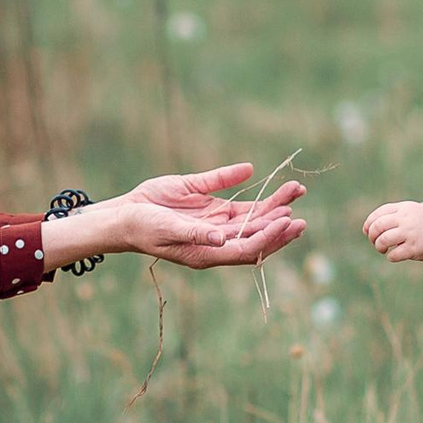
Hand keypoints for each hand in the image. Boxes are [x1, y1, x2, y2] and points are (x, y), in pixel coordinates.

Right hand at [85, 162, 306, 270]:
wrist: (122, 216)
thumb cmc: (142, 228)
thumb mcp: (168, 230)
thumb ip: (196, 233)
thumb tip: (222, 239)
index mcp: (209, 251)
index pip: (248, 248)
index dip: (270, 236)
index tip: (288, 221)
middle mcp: (216, 237)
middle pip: (255, 231)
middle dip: (280, 222)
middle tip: (301, 211)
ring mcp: (212, 219)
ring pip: (249, 213)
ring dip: (272, 204)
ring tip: (295, 190)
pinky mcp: (203, 200)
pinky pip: (226, 189)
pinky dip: (241, 180)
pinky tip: (254, 171)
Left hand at [364, 196, 422, 263]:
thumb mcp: (410, 211)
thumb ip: (392, 215)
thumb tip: (367, 228)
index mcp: (403, 208)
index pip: (378, 214)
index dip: (368, 224)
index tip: (367, 232)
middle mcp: (406, 219)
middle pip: (378, 226)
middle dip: (372, 236)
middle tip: (375, 242)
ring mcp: (410, 233)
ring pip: (383, 240)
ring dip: (379, 247)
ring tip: (382, 249)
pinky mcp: (415, 248)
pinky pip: (394, 254)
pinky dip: (390, 256)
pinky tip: (394, 255)